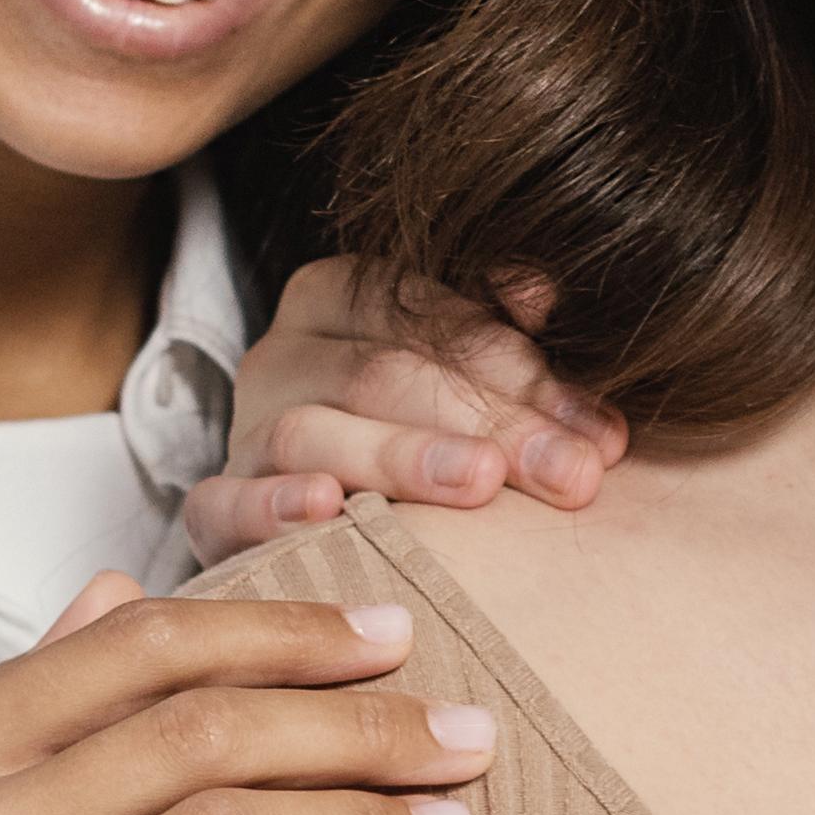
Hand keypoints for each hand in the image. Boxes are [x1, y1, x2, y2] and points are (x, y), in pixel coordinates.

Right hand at [179, 259, 620, 559]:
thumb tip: (544, 289)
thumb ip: (509, 337)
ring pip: (312, 430)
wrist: (336, 525)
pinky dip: (269, 507)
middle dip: (490, 424)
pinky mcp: (211, 511)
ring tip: (481, 485)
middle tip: (573, 474)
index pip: (432, 320)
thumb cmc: (429, 443)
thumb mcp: (472, 379)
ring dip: (403, 459)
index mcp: (338, 299)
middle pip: (383, 374)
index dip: (524, 371)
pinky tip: (327, 510)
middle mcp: (282, 356)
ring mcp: (243, 433)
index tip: (603, 435)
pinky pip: (222, 504)